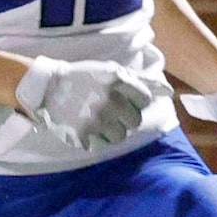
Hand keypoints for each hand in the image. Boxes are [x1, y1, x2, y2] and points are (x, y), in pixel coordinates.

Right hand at [14, 55, 163, 148]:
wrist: (47, 87)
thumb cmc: (84, 77)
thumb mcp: (112, 72)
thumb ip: (142, 82)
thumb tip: (169, 92)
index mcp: (118, 82)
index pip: (144, 99)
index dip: (135, 99)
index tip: (121, 97)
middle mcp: (110, 101)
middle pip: (135, 120)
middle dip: (124, 116)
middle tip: (108, 109)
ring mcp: (96, 120)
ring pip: (120, 136)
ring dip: (111, 129)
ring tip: (97, 118)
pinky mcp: (83, 135)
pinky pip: (100, 145)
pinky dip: (95, 138)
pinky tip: (85, 125)